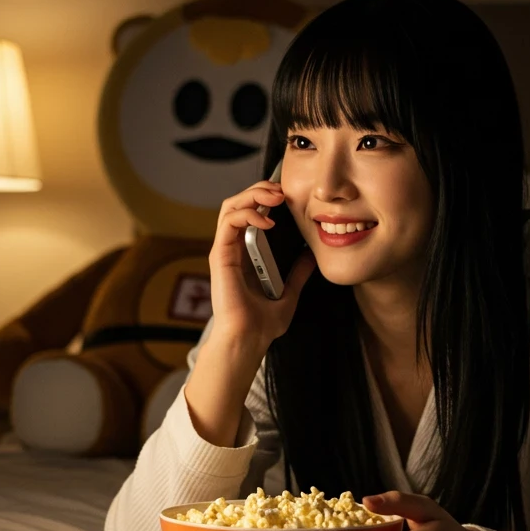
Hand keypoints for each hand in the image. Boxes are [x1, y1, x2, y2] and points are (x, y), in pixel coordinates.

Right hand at [209, 177, 316, 348]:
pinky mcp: (220, 255)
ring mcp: (224, 251)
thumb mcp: (289, 294)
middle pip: (238, 204)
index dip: (265, 199)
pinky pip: (229, 222)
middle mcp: (232, 249)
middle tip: (281, 190)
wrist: (249, 340)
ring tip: (275, 197)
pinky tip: (268, 221)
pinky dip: (248, 213)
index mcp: (245, 255)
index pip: (249, 214)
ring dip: (253, 195)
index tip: (287, 197)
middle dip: (259, 190)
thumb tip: (309, 256)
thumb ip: (297, 274)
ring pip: (230, 206)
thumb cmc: (262, 325)